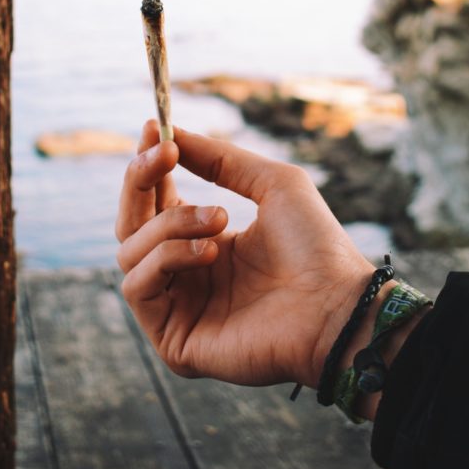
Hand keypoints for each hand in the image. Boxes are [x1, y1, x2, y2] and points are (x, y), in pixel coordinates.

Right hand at [116, 121, 378, 389]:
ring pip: (130, 251)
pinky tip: (210, 251)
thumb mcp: (271, 183)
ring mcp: (177, 309)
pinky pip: (138, 286)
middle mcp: (186, 276)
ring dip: (170, 222)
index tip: (154, 127)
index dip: (148, 166)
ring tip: (220, 218)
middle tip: (165, 153)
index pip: (155, 202)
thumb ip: (219, 159)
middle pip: (130, 223)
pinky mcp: (173, 340)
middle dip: (141, 180)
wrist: (338, 304)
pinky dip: (167, 257)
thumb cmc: (316, 247)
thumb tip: (171, 132)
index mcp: (205, 243)